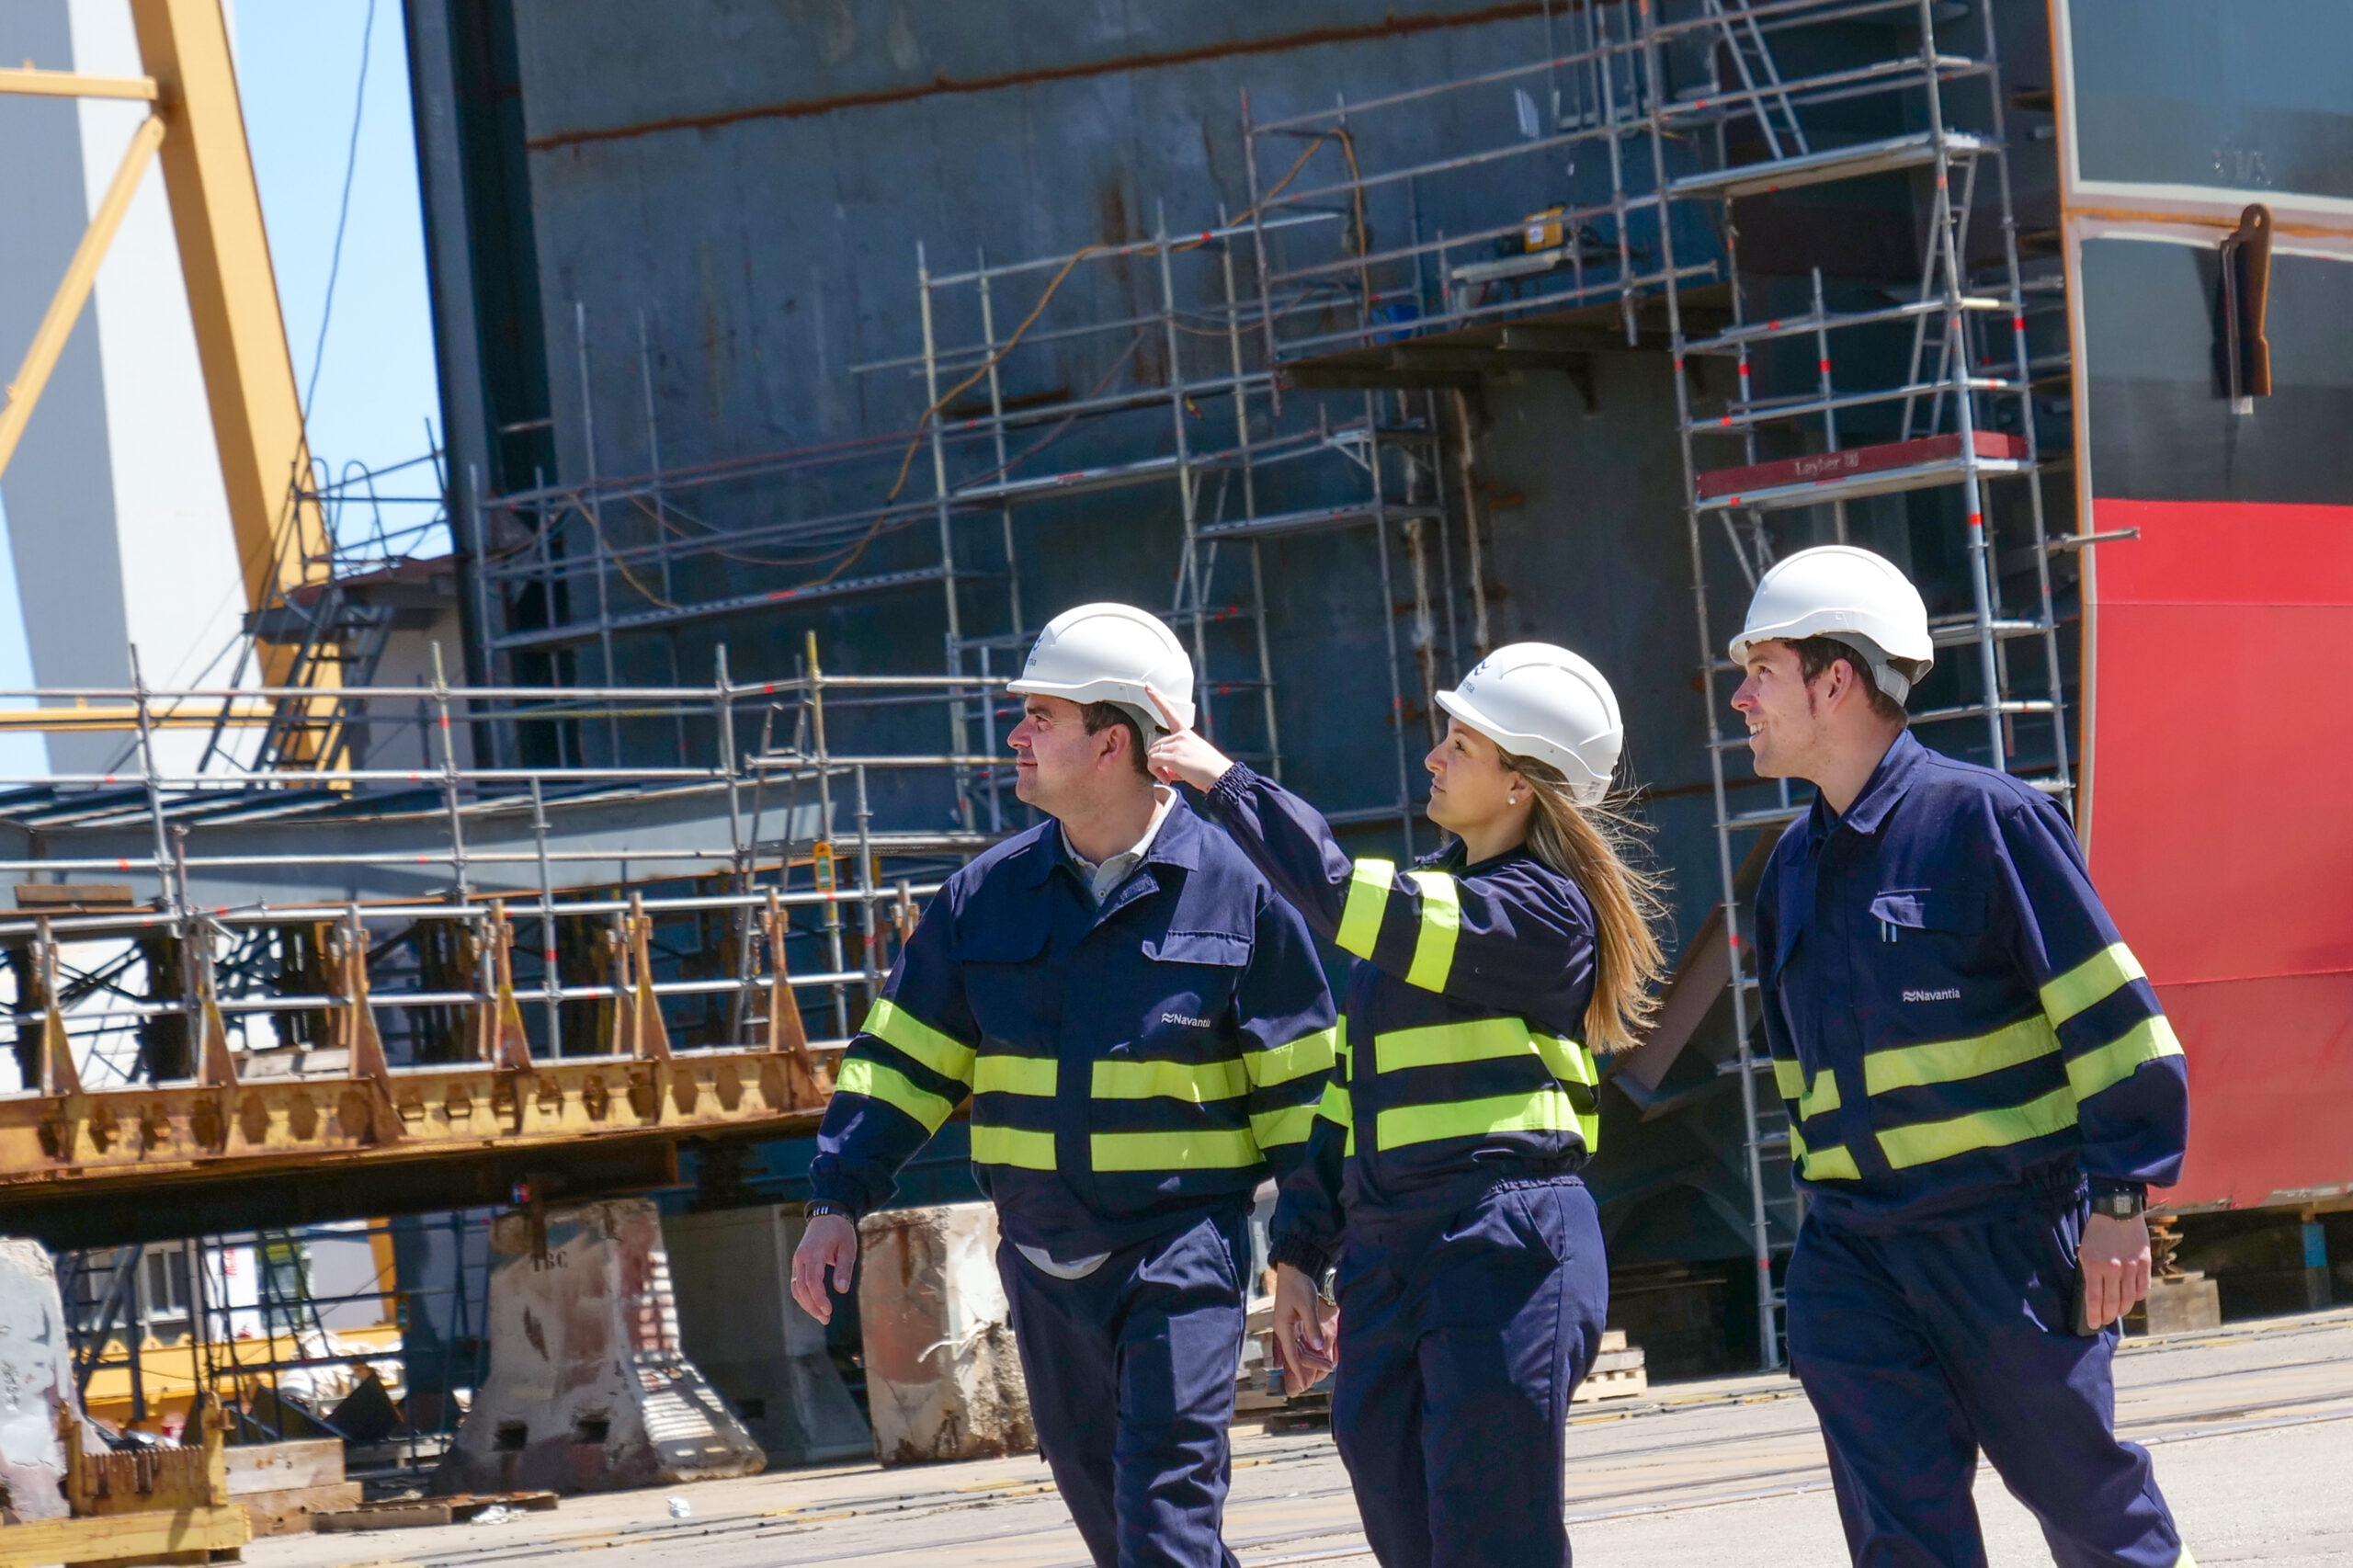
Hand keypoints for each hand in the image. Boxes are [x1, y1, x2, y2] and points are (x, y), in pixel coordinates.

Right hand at [790, 1213, 859, 1324]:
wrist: (827, 1215)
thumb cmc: (840, 1231)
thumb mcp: (848, 1247)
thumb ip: (844, 1269)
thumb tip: (841, 1290)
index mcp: (814, 1252)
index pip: (812, 1281)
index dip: (819, 1299)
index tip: (829, 1311)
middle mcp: (801, 1257)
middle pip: (801, 1288)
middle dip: (813, 1306)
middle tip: (826, 1319)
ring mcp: (797, 1260)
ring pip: (796, 1288)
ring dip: (807, 1304)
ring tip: (821, 1316)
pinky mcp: (798, 1263)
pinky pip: (797, 1283)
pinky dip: (804, 1297)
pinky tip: (814, 1306)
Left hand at [1142, 685, 1232, 791]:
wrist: (1222, 777)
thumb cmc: (1211, 771)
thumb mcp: (1195, 757)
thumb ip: (1178, 758)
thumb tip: (1167, 770)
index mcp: (1187, 734)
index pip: (1170, 712)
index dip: (1157, 698)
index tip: (1149, 687)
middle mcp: (1181, 736)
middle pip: (1155, 745)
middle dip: (1158, 761)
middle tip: (1170, 774)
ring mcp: (1178, 745)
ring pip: (1152, 754)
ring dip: (1157, 768)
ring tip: (1171, 777)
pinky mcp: (1175, 757)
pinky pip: (1153, 762)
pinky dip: (1156, 772)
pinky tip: (1169, 778)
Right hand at [1269, 1262, 1337, 1388]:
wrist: (1294, 1268)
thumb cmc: (1299, 1285)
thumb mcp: (1307, 1306)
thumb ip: (1312, 1327)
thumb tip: (1318, 1346)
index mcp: (1283, 1326)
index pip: (1291, 1353)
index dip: (1297, 1369)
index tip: (1302, 1384)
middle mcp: (1282, 1328)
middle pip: (1295, 1352)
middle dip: (1309, 1363)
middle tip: (1328, 1368)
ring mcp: (1286, 1325)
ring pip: (1297, 1347)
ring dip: (1310, 1356)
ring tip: (1326, 1363)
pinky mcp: (1292, 1320)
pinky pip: (1298, 1340)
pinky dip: (1307, 1348)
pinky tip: (1315, 1354)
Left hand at [2077, 1212, 2151, 1329]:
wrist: (2118, 1212)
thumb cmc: (2097, 1233)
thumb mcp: (2085, 1252)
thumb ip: (2090, 1273)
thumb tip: (2094, 1296)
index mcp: (2094, 1266)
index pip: (2094, 1299)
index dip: (2094, 1315)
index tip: (2093, 1325)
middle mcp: (2113, 1269)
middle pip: (2112, 1303)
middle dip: (2108, 1316)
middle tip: (2105, 1321)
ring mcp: (2131, 1267)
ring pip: (2129, 1299)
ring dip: (2122, 1309)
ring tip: (2117, 1312)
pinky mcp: (2145, 1263)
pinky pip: (2143, 1288)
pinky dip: (2137, 1297)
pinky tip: (2131, 1299)